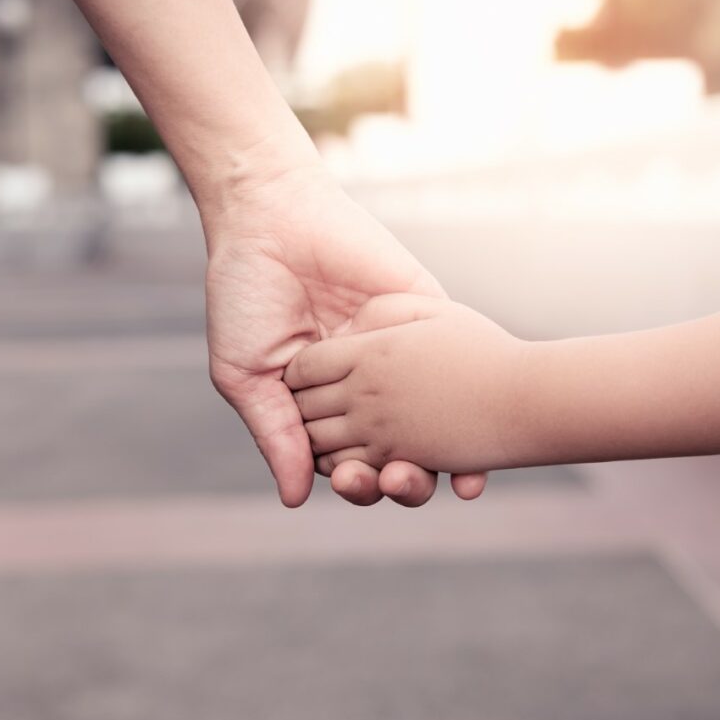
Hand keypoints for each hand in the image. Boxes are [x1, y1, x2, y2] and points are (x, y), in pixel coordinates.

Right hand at [203, 164, 487, 506]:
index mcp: (328, 407)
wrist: (269, 219)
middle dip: (404, 478)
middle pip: (401, 452)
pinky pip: (458, 361)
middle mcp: (372, 389)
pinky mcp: (428, 316)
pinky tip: (472, 411)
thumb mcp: (248, 374)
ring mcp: (403, 355)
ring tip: (433, 469)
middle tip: (398, 480)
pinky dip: (473, 397)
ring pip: (437, 420)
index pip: (355, 463)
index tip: (357, 484)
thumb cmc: (246, 297)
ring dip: (441, 454)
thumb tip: (296, 499)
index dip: (361, 483)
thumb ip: (276, 434)